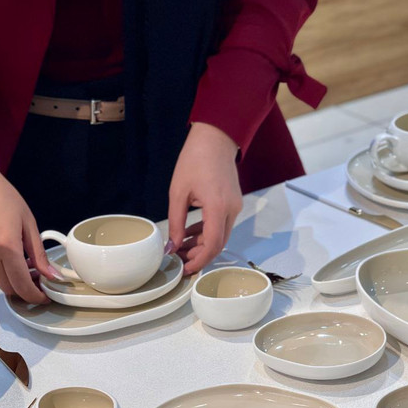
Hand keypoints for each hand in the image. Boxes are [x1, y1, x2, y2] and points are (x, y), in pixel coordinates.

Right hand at [0, 156, 59, 302]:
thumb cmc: (1, 196)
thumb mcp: (28, 222)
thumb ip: (39, 253)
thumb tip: (51, 274)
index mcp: (6, 246)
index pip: (22, 285)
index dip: (35, 296)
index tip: (45, 295)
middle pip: (9, 289)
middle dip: (25, 290)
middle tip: (39, 281)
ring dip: (13, 281)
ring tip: (26, 267)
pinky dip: (2, 272)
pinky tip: (11, 259)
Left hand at [168, 122, 241, 273]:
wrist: (216, 138)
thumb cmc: (195, 160)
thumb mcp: (178, 192)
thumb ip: (176, 222)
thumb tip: (172, 246)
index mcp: (218, 207)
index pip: (212, 245)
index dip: (199, 261)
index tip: (185, 269)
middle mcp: (231, 210)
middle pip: (218, 244)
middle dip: (199, 256)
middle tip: (180, 261)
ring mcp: (234, 207)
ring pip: (220, 236)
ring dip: (202, 245)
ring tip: (181, 249)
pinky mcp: (233, 203)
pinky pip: (221, 225)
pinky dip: (207, 233)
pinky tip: (191, 234)